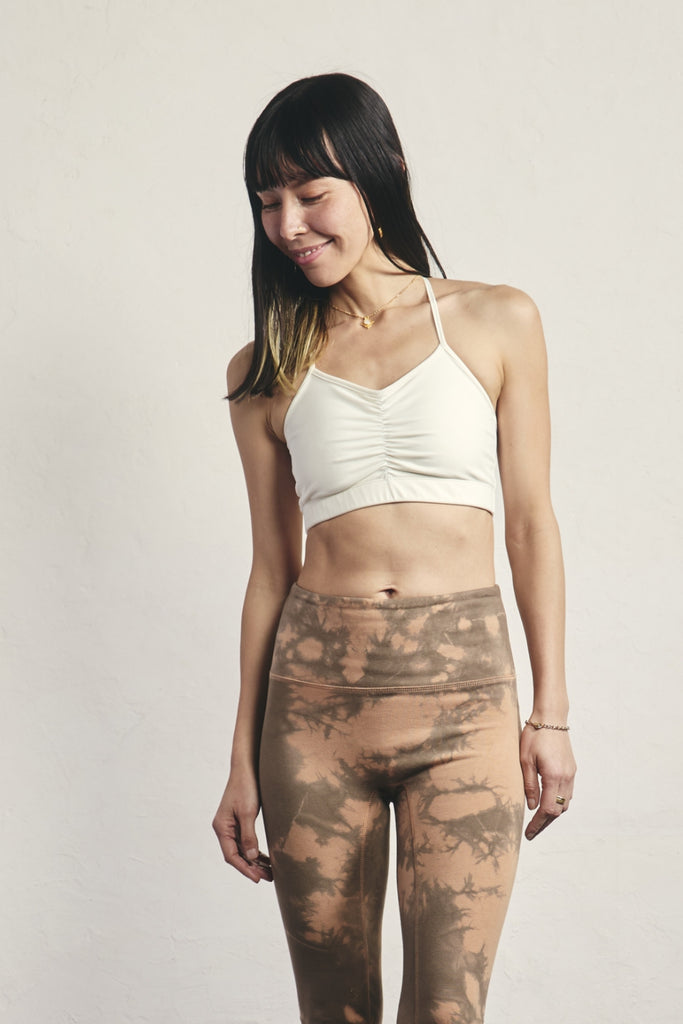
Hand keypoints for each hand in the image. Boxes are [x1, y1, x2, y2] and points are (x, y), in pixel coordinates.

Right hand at [212, 768, 272, 882]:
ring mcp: (231, 825)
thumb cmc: (246, 787)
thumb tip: (251, 857)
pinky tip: (265, 858)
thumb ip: (249, 835)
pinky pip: (246, 841)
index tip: (258, 878)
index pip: (231, 855)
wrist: (247, 767)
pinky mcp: (239, 821)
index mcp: (221, 827)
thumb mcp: (248, 812)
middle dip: (251, 867)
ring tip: (270, 872)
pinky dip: (255, 850)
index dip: (244, 868)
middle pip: (236, 855)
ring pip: (242, 849)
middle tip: (268, 878)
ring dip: (254, 861)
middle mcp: (224, 828)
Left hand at [520, 724, 575, 840]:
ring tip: (538, 821)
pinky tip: (547, 803)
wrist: (551, 716)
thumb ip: (529, 785)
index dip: (538, 824)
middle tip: (531, 832)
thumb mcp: (525, 760)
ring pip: (565, 803)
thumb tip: (531, 807)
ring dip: (552, 814)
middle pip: (558, 811)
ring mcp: (571, 773)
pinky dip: (558, 802)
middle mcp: (566, 778)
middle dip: (545, 824)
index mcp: (554, 776)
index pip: (547, 810)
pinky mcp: (571, 769)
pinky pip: (567, 793)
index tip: (528, 833)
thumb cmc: (534, 735)